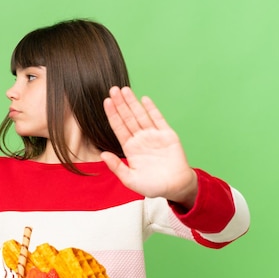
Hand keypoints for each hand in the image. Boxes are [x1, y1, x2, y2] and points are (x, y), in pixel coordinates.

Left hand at [101, 86, 197, 207]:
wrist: (176, 187)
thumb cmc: (153, 186)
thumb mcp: (131, 180)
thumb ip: (117, 167)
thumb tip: (102, 154)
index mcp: (130, 148)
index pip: (119, 128)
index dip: (113, 115)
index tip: (106, 102)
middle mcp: (140, 139)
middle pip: (128, 118)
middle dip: (120, 104)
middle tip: (113, 89)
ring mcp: (154, 136)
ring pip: (141, 115)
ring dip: (133, 103)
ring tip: (124, 90)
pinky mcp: (167, 135)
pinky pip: (158, 119)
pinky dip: (152, 109)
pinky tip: (144, 99)